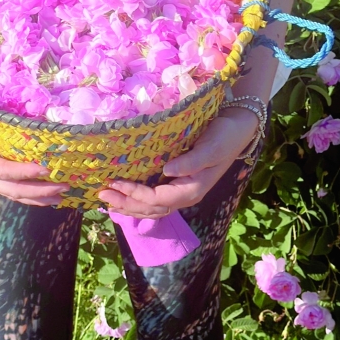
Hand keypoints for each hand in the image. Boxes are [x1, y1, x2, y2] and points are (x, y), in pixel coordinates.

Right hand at [0, 87, 66, 207]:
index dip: (19, 172)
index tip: (42, 169)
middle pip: (10, 188)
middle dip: (37, 190)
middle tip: (63, 187)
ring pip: (14, 191)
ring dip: (38, 195)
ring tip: (63, 195)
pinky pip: (13, 184)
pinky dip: (32, 190)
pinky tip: (48, 190)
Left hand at [97, 105, 258, 219]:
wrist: (236, 131)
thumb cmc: (223, 137)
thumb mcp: (211, 147)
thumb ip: (191, 161)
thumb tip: (168, 171)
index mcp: (192, 190)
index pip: (157, 199)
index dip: (135, 194)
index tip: (116, 183)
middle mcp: (185, 196)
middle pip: (151, 209)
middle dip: (126, 204)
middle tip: (102, 194)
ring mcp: (181, 192)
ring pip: (151, 208)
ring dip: (129, 205)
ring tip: (107, 198)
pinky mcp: (177, 184)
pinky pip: (154, 199)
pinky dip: (137, 200)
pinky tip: (123, 195)